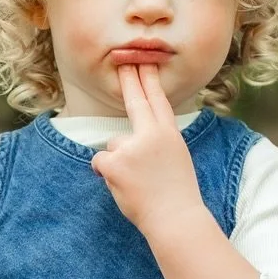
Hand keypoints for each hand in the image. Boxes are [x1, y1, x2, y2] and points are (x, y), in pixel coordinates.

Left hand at [91, 64, 204, 238]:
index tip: (145, 61)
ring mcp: (132, 147)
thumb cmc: (176, 195)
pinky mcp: (115, 162)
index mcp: (170, 134)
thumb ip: (154, 143)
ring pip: (114, 145)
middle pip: (135, 101)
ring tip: (137, 182)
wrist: (175, 218)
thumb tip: (121, 143)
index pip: (158, 100)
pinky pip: (101, 161)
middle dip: (129, 79)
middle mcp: (151, 135)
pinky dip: (107, 174)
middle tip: (122, 60)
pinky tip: (124, 186)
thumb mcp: (175, 159)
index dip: (150, 79)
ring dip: (119, 162)